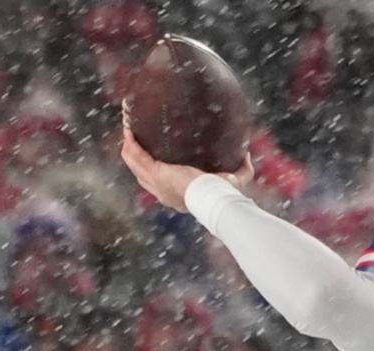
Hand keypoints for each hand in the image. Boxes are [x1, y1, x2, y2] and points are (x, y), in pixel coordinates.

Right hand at [119, 127, 253, 211]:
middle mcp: (161, 191)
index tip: (150, 152)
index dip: (150, 168)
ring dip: (129, 147)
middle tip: (135, 138)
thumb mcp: (232, 180)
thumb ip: (241, 170)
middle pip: (140, 173)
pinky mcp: (155, 173)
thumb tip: (245, 155)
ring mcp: (156, 183)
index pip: (156, 183)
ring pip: (134, 164)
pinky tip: (129, 131)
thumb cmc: (222, 194)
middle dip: (135, 156)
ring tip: (128, 130)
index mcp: (175, 194)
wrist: (214, 198)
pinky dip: (131, 144)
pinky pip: (136, 156)